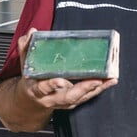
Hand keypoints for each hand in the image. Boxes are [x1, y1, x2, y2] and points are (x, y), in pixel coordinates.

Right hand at [0, 28, 117, 131]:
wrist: (30, 103)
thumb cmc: (31, 82)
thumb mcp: (25, 65)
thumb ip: (27, 48)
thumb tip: (32, 33)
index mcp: (36, 89)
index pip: (42, 88)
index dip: (51, 85)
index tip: (59, 80)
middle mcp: (51, 98)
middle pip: (68, 96)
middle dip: (83, 89)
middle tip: (96, 80)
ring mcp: (63, 101)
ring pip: (81, 97)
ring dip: (96, 88)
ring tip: (109, 78)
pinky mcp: (74, 101)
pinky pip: (88, 96)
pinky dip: (100, 88)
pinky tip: (110, 80)